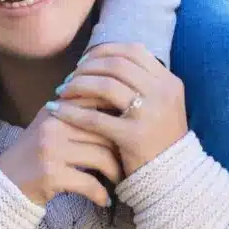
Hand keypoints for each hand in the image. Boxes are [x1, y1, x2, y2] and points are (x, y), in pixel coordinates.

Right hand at [0, 104, 122, 208]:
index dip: (117, 115)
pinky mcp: (52, 174)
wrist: (7, 179)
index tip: (129, 128)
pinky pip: (90, 183)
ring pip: (102, 157)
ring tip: (118, 180)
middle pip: (103, 131)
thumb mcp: (51, 125)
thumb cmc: (36, 152)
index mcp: (55, 109)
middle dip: (121, 148)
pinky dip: (101, 195)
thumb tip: (115, 103)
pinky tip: (104, 199)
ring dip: (115, 173)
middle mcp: (53, 124)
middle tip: (129, 160)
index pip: (94, 102)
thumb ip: (75, 113)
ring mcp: (52, 148)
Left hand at [50, 44, 187, 176]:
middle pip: (116, 65)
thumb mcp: (160, 103)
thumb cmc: (158, 138)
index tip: (85, 60)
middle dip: (87, 67)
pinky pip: (95, 118)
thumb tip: (102, 57)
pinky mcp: (134, 137)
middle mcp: (163, 93)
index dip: (104, 51)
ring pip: (106, 85)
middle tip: (70, 76)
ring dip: (78, 84)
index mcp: (169, 82)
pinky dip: (71, 112)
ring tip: (63, 90)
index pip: (133, 51)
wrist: (173, 178)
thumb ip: (140, 80)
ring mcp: (150, 114)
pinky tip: (56, 111)